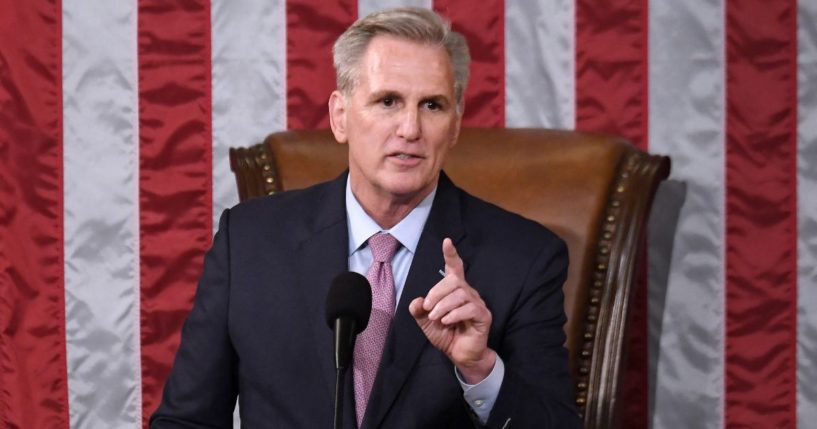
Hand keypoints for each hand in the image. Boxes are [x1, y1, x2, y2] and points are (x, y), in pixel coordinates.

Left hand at [409, 238, 495, 383]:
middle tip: (427, 307)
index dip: (451, 254)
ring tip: (435, 318)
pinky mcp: (483, 316)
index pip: (455, 267)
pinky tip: (446, 321)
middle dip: (436, 292)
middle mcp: (468, 293)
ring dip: (443, 305)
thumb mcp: (427, 322)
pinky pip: (470, 308)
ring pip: (460, 294)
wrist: (460, 355)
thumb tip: (416, 301)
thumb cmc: (446, 335)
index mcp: (455, 290)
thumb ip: (419, 311)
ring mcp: (477, 304)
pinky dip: (455, 314)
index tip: (447, 241)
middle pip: (454, 280)